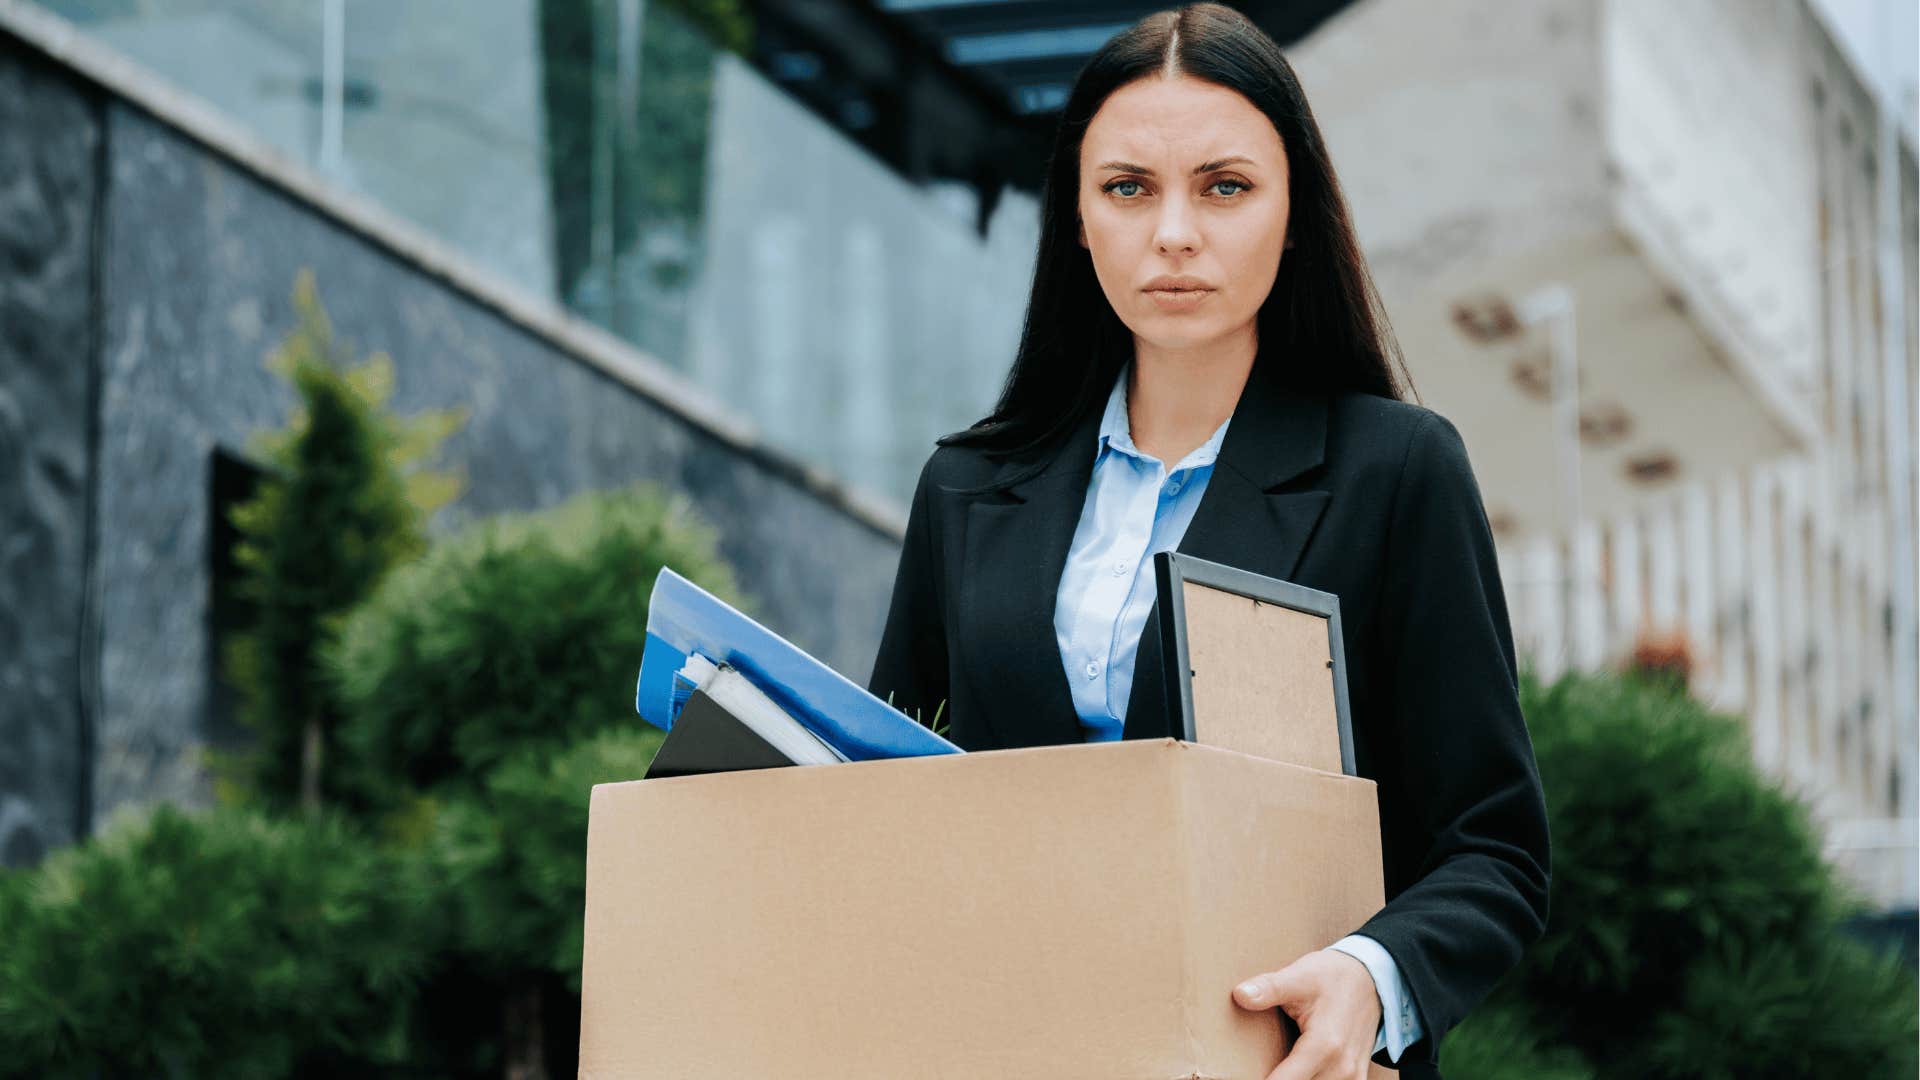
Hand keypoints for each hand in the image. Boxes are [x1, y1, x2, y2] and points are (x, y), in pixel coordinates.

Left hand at [1233, 948, 1380, 1079]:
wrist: (1372, 978)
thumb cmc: (1333, 976)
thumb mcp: (1299, 976)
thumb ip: (1269, 988)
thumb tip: (1240, 995)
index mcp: (1324, 1045)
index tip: (1238, 1077)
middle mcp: (1341, 1068)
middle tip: (1251, 1070)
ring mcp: (1352, 1076)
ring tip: (1269, 1070)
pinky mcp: (1356, 1078)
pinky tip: (1295, 1073)